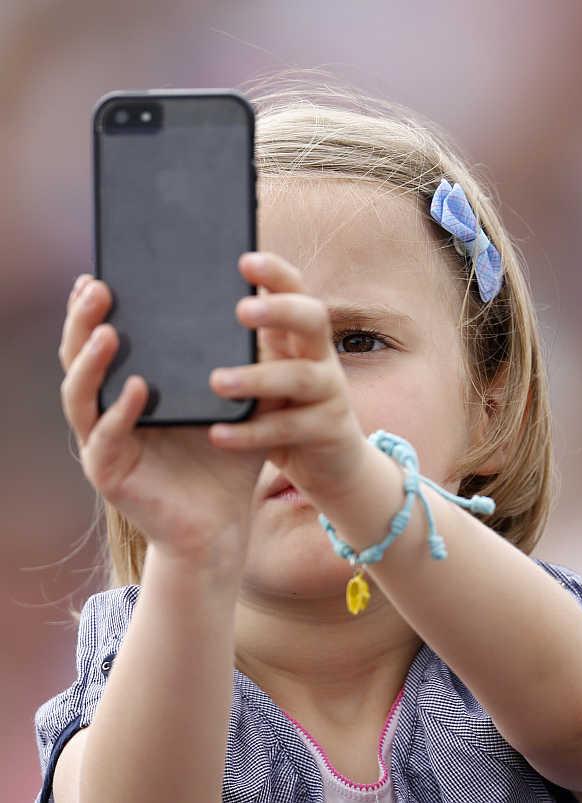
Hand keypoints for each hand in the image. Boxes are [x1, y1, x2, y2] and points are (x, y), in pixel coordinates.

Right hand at [59, 274, 267, 569]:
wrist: (223, 520)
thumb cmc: (225, 457)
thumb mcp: (235, 400)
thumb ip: (239, 360)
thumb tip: (259, 303)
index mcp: (129, 390)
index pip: (102, 342)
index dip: (94, 310)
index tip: (101, 273)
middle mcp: (107, 412)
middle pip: (79, 359)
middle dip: (82, 322)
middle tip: (97, 288)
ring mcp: (102, 443)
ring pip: (80, 395)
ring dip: (90, 362)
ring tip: (108, 331)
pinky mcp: (109, 473)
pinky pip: (106, 438)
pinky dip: (118, 412)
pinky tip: (137, 388)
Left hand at [208, 252, 367, 503]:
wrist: (329, 462)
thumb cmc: (282, 408)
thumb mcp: (265, 372)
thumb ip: (239, 348)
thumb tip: (178, 317)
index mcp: (300, 335)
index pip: (295, 290)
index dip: (275, 273)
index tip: (245, 260)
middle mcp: (321, 356)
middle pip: (312, 319)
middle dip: (280, 310)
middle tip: (241, 311)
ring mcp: (330, 393)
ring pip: (300, 378)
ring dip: (258, 378)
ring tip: (218, 382)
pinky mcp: (328, 431)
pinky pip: (289, 429)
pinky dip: (252, 433)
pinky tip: (217, 434)